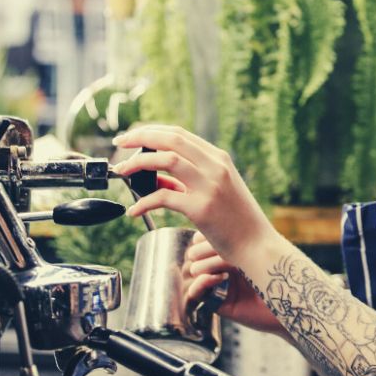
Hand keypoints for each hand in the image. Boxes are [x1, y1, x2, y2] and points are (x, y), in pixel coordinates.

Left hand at [111, 125, 280, 264]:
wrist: (257, 244)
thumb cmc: (236, 220)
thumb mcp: (217, 191)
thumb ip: (188, 180)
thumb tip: (154, 179)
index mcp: (218, 158)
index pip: (179, 134)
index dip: (152, 131)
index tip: (132, 136)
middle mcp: (215, 167)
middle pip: (171, 140)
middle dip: (140, 137)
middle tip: (119, 144)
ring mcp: (209, 186)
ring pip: (166, 160)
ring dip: (138, 164)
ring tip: (122, 172)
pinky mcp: (201, 209)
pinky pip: (163, 197)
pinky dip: (144, 202)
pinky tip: (134, 209)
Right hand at [183, 233, 286, 336]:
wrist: (292, 306)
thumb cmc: (282, 275)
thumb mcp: (261, 252)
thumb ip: (242, 239)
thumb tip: (215, 226)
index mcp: (232, 252)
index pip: (204, 240)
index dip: (202, 237)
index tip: (213, 232)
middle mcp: (223, 268)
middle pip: (197, 254)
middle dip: (204, 250)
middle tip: (220, 249)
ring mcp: (220, 285)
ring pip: (196, 271)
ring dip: (205, 265)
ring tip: (224, 267)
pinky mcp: (219, 304)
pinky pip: (197, 293)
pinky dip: (201, 283)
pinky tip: (218, 279)